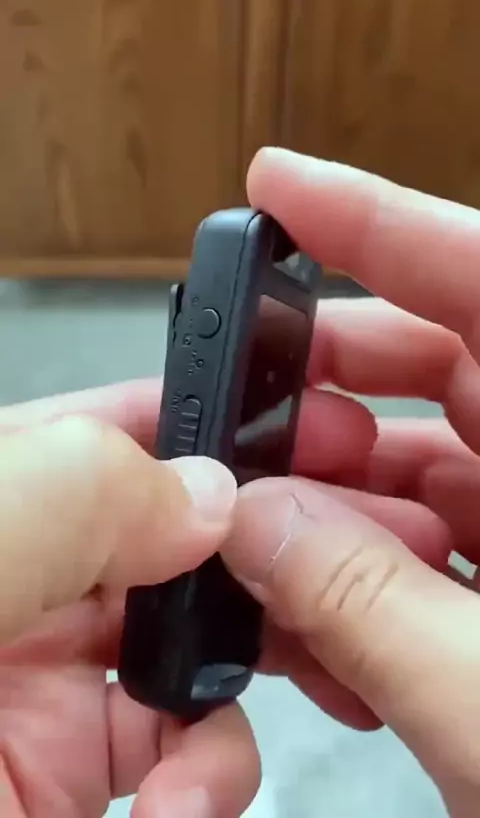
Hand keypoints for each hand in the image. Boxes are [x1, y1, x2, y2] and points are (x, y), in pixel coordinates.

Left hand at [0, 381, 258, 817]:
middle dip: (246, 560)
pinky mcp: (64, 778)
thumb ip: (81, 492)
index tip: (297, 434)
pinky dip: (207, 780)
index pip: (116, 435)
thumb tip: (210, 493)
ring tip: (218, 722)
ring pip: (193, 652)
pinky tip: (181, 800)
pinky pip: (182, 763)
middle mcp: (23, 583)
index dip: (206, 425)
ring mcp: (46, 688)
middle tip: (309, 580)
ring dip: (234, 683)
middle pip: (173, 544)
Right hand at [222, 148, 479, 817]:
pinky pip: (434, 553)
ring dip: (333, 517)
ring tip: (270, 566)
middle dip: (325, 399)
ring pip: (423, 474)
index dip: (374, 219)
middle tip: (245, 435)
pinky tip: (326, 637)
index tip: (277, 186)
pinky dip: (368, 583)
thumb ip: (368, 606)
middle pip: (440, 371)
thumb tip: (259, 526)